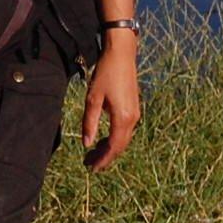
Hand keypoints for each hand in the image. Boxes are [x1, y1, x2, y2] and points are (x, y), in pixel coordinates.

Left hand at [81, 30, 139, 170]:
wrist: (122, 54)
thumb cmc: (106, 73)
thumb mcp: (93, 99)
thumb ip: (90, 123)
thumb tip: (87, 144)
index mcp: (123, 118)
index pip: (113, 147)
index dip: (103, 159)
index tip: (91, 167)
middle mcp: (132, 119)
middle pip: (120, 146)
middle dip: (105, 157)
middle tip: (89, 164)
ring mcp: (135, 114)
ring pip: (123, 139)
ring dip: (109, 148)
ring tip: (94, 154)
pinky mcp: (134, 108)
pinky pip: (125, 131)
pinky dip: (114, 138)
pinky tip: (103, 139)